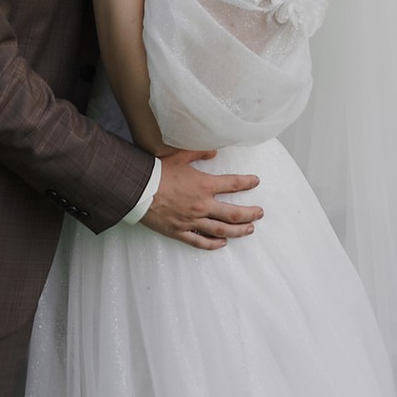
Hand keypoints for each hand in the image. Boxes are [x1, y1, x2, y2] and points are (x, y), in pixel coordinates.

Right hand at [145, 149, 259, 245]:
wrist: (137, 189)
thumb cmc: (158, 171)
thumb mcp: (180, 156)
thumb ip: (199, 153)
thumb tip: (214, 151)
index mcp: (204, 185)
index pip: (233, 184)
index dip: (247, 182)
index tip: (256, 182)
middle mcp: (202, 205)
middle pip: (233, 213)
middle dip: (250, 214)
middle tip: (260, 213)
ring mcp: (192, 220)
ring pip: (221, 229)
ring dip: (238, 231)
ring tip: (249, 230)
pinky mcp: (180, 231)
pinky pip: (200, 241)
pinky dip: (213, 244)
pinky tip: (222, 243)